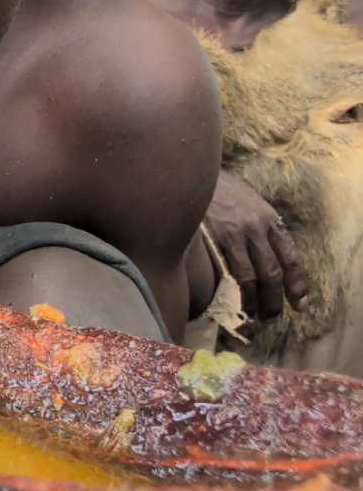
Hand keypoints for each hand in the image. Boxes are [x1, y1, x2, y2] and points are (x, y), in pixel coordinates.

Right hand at [203, 170, 307, 320]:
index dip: (297, 284)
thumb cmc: (220, 189)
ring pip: (250, 279)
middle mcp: (255, 227)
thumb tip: (272, 257)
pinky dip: (229, 292)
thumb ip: (261, 227)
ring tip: (250, 316)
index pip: (290, 257)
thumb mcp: (249, 201)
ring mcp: (232, 235)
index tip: (299, 304)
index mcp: (269, 219)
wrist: (191, 173)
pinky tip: (228, 302)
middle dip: (274, 300)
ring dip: (252, 303)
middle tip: (271, 317)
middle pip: (272, 273)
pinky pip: (224, 273)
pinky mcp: (210, 240)